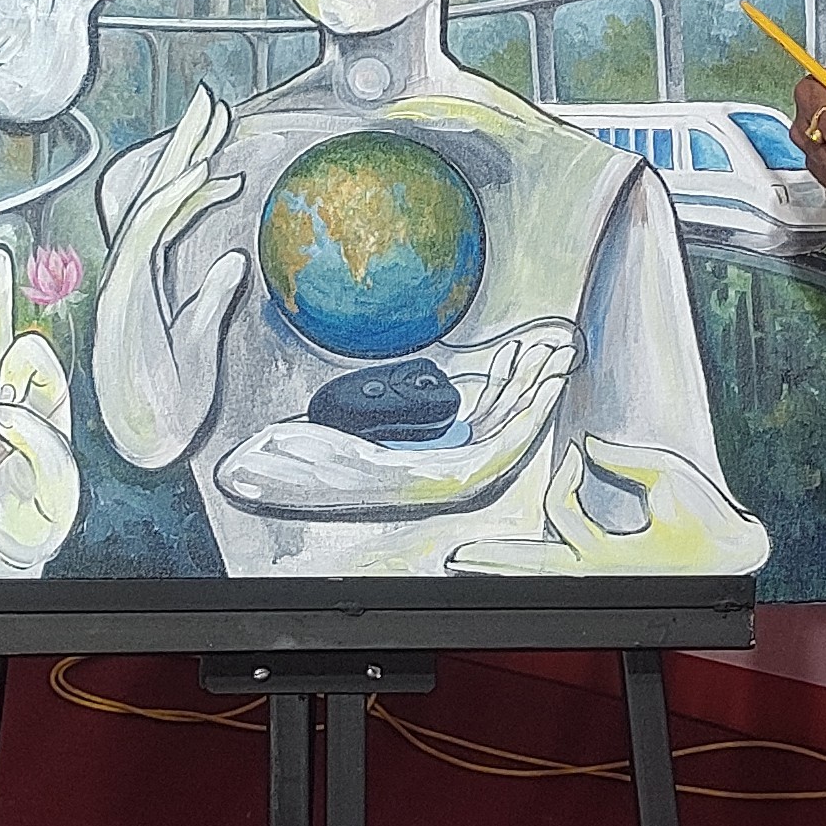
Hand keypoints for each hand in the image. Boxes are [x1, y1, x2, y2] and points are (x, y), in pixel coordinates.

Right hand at [0, 249, 79, 577]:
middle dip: (3, 301)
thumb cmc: (29, 530)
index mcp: (44, 418)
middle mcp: (8, 409)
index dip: (31, 350)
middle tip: (1, 258)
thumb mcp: (52, 489)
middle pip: (3, 342)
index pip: (39, 368)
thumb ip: (38, 442)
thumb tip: (5, 406)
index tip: (24, 343)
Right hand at [93, 83, 248, 467]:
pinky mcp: (125, 298)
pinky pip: (147, 238)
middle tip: (211, 100)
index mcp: (146, 281)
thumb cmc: (169, 404)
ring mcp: (125, 284)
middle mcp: (131, 275)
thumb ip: (212, 299)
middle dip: (184, 146)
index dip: (196, 175)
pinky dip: (170, 203)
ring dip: (181, 161)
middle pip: (158, 197)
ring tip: (210, 123)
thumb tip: (234, 260)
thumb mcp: (202, 341)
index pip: (171, 214)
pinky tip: (197, 175)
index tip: (227, 144)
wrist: (145, 444)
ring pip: (150, 206)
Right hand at [216, 322, 581, 517]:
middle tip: (560, 347)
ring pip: (493, 417)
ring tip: (547, 343)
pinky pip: (475, 409)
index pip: (493, 455)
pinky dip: (495, 382)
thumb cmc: (278, 469)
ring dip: (521, 382)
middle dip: (535, 391)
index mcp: (417, 482)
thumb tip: (266, 466)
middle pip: (504, 431)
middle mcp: (435, 471)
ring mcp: (433, 451)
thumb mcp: (287, 463)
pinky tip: (509, 354)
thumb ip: (297, 466)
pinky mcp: (427, 434)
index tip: (550, 382)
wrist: (265, 469)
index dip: (527, 421)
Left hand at [472, 434, 769, 573]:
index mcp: (608, 557)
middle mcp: (600, 575)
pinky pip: (564, 569)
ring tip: (471, 562)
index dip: (567, 475)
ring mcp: (605, 580)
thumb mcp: (669, 477)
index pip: (560, 510)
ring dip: (510, 566)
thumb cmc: (710, 520)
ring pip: (545, 575)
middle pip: (532, 570)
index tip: (582, 456)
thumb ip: (624, 459)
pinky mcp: (613, 576)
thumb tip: (587, 445)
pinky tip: (518, 559)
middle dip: (494, 563)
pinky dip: (538, 563)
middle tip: (458, 558)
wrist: (739, 556)